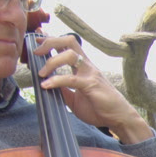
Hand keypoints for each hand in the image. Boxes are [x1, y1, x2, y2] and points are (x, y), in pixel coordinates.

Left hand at [33, 33, 152, 143]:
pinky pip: (71, 79)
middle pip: (69, 41)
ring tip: (41, 73)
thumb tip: (47, 86)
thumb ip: (63, 90)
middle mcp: (86, 65)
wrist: (118, 117)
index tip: (38, 39)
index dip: (51, 39)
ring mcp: (90, 73)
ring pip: (69, 55)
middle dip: (50, 42)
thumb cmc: (99, 107)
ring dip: (51, 61)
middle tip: (37, 52)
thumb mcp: (74, 98)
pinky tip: (46, 85)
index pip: (67, 45)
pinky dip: (56, 80)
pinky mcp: (91, 85)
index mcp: (83, 66)